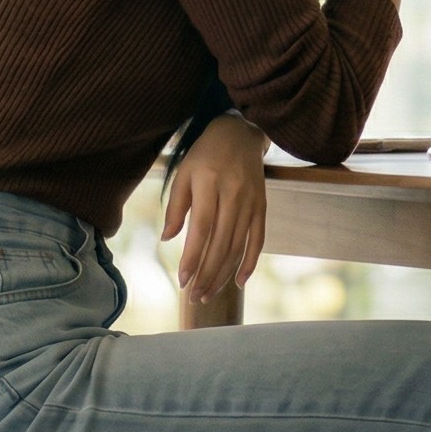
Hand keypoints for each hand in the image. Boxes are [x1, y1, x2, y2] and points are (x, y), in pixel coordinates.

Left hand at [164, 114, 267, 302]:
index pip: (201, 228)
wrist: (240, 134)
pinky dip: (250, 262)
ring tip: (209, 294)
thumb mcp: (184, 173)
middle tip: (195, 297)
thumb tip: (168, 239)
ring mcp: (251, 201)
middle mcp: (233, 194)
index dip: (193, 256)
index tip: (183, 280)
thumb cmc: (205, 154)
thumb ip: (176, 206)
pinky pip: (258, 239)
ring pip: (238, 246)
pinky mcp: (262, 206)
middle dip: (207, 274)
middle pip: (221, 242)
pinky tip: (239, 281)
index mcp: (209, 183)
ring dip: (224, 274)